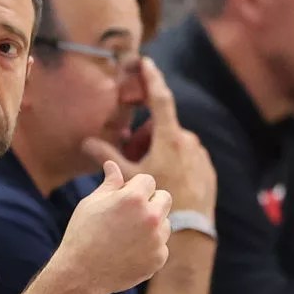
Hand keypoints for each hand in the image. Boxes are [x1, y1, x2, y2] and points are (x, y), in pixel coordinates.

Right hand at [53, 161, 171, 293]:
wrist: (81, 273)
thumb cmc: (82, 234)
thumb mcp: (91, 203)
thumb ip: (109, 183)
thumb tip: (112, 164)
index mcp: (134, 198)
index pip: (148, 181)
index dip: (133, 188)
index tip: (120, 200)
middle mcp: (151, 216)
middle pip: (164, 198)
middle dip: (150, 202)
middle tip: (128, 215)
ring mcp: (157, 239)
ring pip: (165, 222)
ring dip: (151, 225)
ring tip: (125, 236)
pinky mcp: (159, 258)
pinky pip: (161, 246)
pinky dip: (148, 248)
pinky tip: (127, 253)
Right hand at [82, 58, 216, 217]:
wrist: (189, 231)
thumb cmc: (154, 202)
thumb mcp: (127, 178)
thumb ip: (106, 156)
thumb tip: (86, 141)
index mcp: (169, 139)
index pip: (160, 99)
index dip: (151, 78)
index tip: (145, 62)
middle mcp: (189, 142)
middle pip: (162, 128)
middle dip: (145, 137)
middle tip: (131, 157)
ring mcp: (200, 156)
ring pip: (174, 144)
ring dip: (158, 152)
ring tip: (146, 176)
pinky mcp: (207, 170)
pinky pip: (186, 159)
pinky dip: (172, 164)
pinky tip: (162, 185)